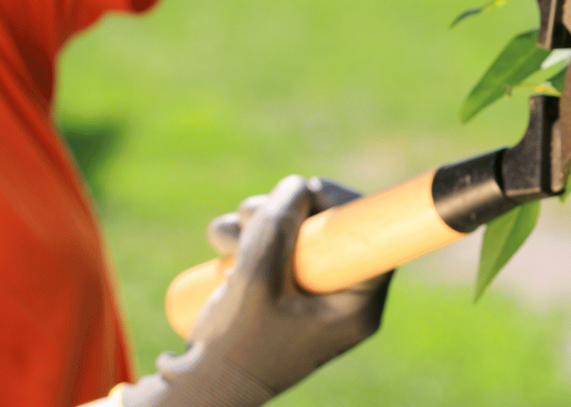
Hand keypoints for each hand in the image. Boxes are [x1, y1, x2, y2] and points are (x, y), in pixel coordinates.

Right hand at [120, 175, 391, 406]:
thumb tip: (298, 185)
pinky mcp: (282, 290)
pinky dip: (247, 238)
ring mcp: (310, 293)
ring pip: (297, 233)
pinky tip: (221, 246)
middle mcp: (339, 297)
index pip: (372, 238)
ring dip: (257, 221)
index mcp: (355, 305)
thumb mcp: (256, 282)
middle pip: (331, 229)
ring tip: (222, 238)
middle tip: (249, 214)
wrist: (198, 388)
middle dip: (286, 211)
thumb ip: (277, 229)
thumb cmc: (235, 347)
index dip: (343, 204)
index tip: (312, 191)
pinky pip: (274, 248)